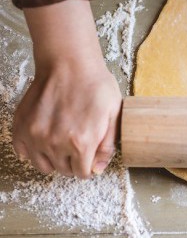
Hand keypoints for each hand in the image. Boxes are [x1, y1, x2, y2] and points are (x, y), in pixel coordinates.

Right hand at [12, 0, 121, 177]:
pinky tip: (45, 138)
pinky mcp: (21, 126)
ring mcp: (35, 135)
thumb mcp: (113, 115)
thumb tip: (97, 169)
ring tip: (62, 143)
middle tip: (78, 147)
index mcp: (81, 143)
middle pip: (63, 170)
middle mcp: (55, 143)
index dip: (88, 166)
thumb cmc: (95, 85)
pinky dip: (33, 149)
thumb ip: (107, 146)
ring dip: (53, 159)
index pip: (82, 173)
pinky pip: (23, 151)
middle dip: (73, 163)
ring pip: (43, 165)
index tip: (89, 157)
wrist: (69, 63)